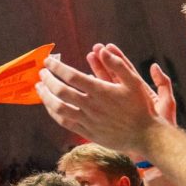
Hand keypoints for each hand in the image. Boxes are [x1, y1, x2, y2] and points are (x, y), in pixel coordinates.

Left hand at [35, 48, 165, 156]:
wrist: (145, 136)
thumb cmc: (141, 107)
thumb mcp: (134, 82)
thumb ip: (118, 65)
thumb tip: (102, 49)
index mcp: (101, 91)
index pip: (71, 76)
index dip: (56, 67)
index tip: (48, 62)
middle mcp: (92, 106)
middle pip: (61, 92)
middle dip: (47, 80)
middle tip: (41, 73)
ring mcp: (88, 121)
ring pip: (59, 109)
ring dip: (46, 97)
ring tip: (40, 88)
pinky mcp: (87, 133)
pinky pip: (65, 123)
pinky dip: (53, 113)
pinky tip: (50, 105)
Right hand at [86, 45, 178, 126]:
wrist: (155, 145)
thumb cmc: (163, 125)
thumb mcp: (167, 102)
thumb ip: (163, 83)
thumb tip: (155, 67)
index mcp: (139, 90)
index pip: (126, 70)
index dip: (116, 58)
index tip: (107, 46)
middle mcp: (127, 96)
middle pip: (112, 76)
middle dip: (102, 63)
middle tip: (92, 51)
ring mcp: (118, 106)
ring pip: (104, 88)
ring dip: (95, 75)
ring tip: (86, 64)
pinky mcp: (111, 116)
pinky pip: (100, 103)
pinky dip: (92, 94)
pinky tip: (83, 87)